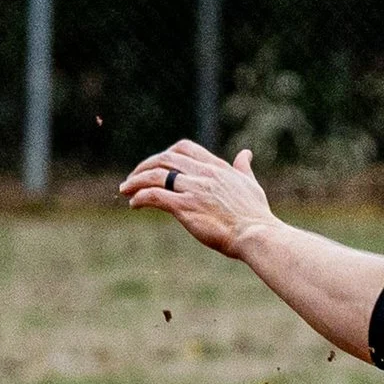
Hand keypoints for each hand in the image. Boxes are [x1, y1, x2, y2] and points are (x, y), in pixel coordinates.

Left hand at [119, 141, 276, 258]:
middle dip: (144, 166)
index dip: (166, 154)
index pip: (184, 148)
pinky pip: (153, 195)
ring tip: (126, 190)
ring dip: (136, 181)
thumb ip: (243, 168)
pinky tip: (135, 204)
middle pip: (164, 159)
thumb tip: (245, 153)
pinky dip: (140, 197)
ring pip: (154, 176)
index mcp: (217, 168)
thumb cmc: (256, 215)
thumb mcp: (251, 185)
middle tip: (133, 178)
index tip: (157, 165)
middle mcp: (203, 174)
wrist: (257, 235)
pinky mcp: (185, 207)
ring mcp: (193, 189)